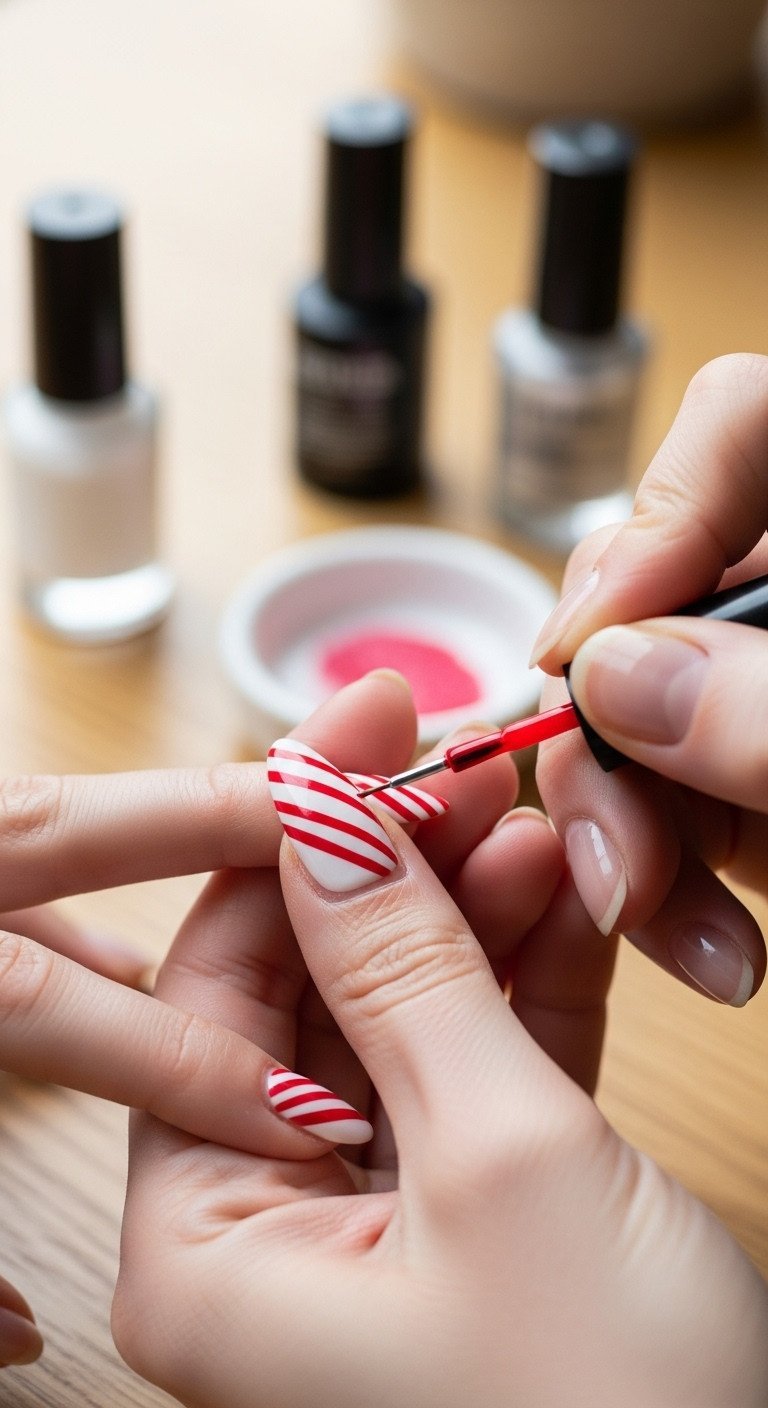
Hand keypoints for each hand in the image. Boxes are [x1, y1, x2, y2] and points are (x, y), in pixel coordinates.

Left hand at [114, 725, 767, 1407]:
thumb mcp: (499, 1162)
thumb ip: (402, 976)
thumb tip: (324, 819)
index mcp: (209, 1248)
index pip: (217, 984)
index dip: (290, 841)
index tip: (360, 732)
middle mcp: (269, 1239)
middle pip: (310, 992)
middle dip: (391, 869)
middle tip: (459, 762)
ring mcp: (375, 1228)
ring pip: (400, 1017)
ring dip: (465, 909)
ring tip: (524, 816)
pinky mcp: (471, 1218)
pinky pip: (474, 1066)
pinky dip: (516, 977)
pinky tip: (551, 895)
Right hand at [531, 354, 767, 1005]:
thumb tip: (613, 673)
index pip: (738, 428)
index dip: (655, 522)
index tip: (601, 655)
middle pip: (648, 600)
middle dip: (608, 736)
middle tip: (618, 855)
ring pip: (643, 721)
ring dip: (629, 834)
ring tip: (667, 931)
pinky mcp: (766, 784)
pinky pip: (681, 805)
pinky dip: (674, 881)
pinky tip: (709, 951)